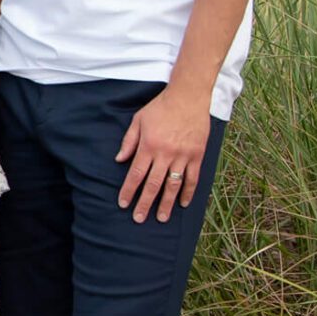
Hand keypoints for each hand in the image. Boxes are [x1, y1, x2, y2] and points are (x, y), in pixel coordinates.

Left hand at [116, 84, 211, 222]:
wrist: (188, 97)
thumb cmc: (160, 107)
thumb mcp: (138, 120)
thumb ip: (129, 141)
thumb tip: (119, 160)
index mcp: (148, 146)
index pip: (136, 174)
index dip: (129, 191)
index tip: (123, 204)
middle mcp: (165, 154)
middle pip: (153, 184)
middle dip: (145, 203)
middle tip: (139, 218)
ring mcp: (183, 156)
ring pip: (173, 185)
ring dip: (166, 203)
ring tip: (161, 218)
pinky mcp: (197, 155)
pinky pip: (193, 178)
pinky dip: (188, 192)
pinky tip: (184, 204)